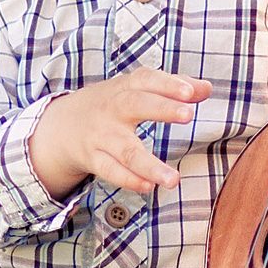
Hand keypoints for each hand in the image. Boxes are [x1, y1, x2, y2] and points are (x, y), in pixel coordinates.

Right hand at [29, 71, 213, 198]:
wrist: (60, 125)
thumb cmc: (110, 105)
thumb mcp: (134, 90)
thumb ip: (172, 87)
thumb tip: (207, 88)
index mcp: (125, 88)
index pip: (147, 80)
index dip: (168, 84)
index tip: (190, 92)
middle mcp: (112, 109)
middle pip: (135, 106)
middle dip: (161, 109)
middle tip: (188, 115)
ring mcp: (101, 136)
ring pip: (126, 150)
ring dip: (150, 165)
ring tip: (174, 179)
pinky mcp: (93, 159)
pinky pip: (111, 171)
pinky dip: (129, 180)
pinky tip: (150, 186)